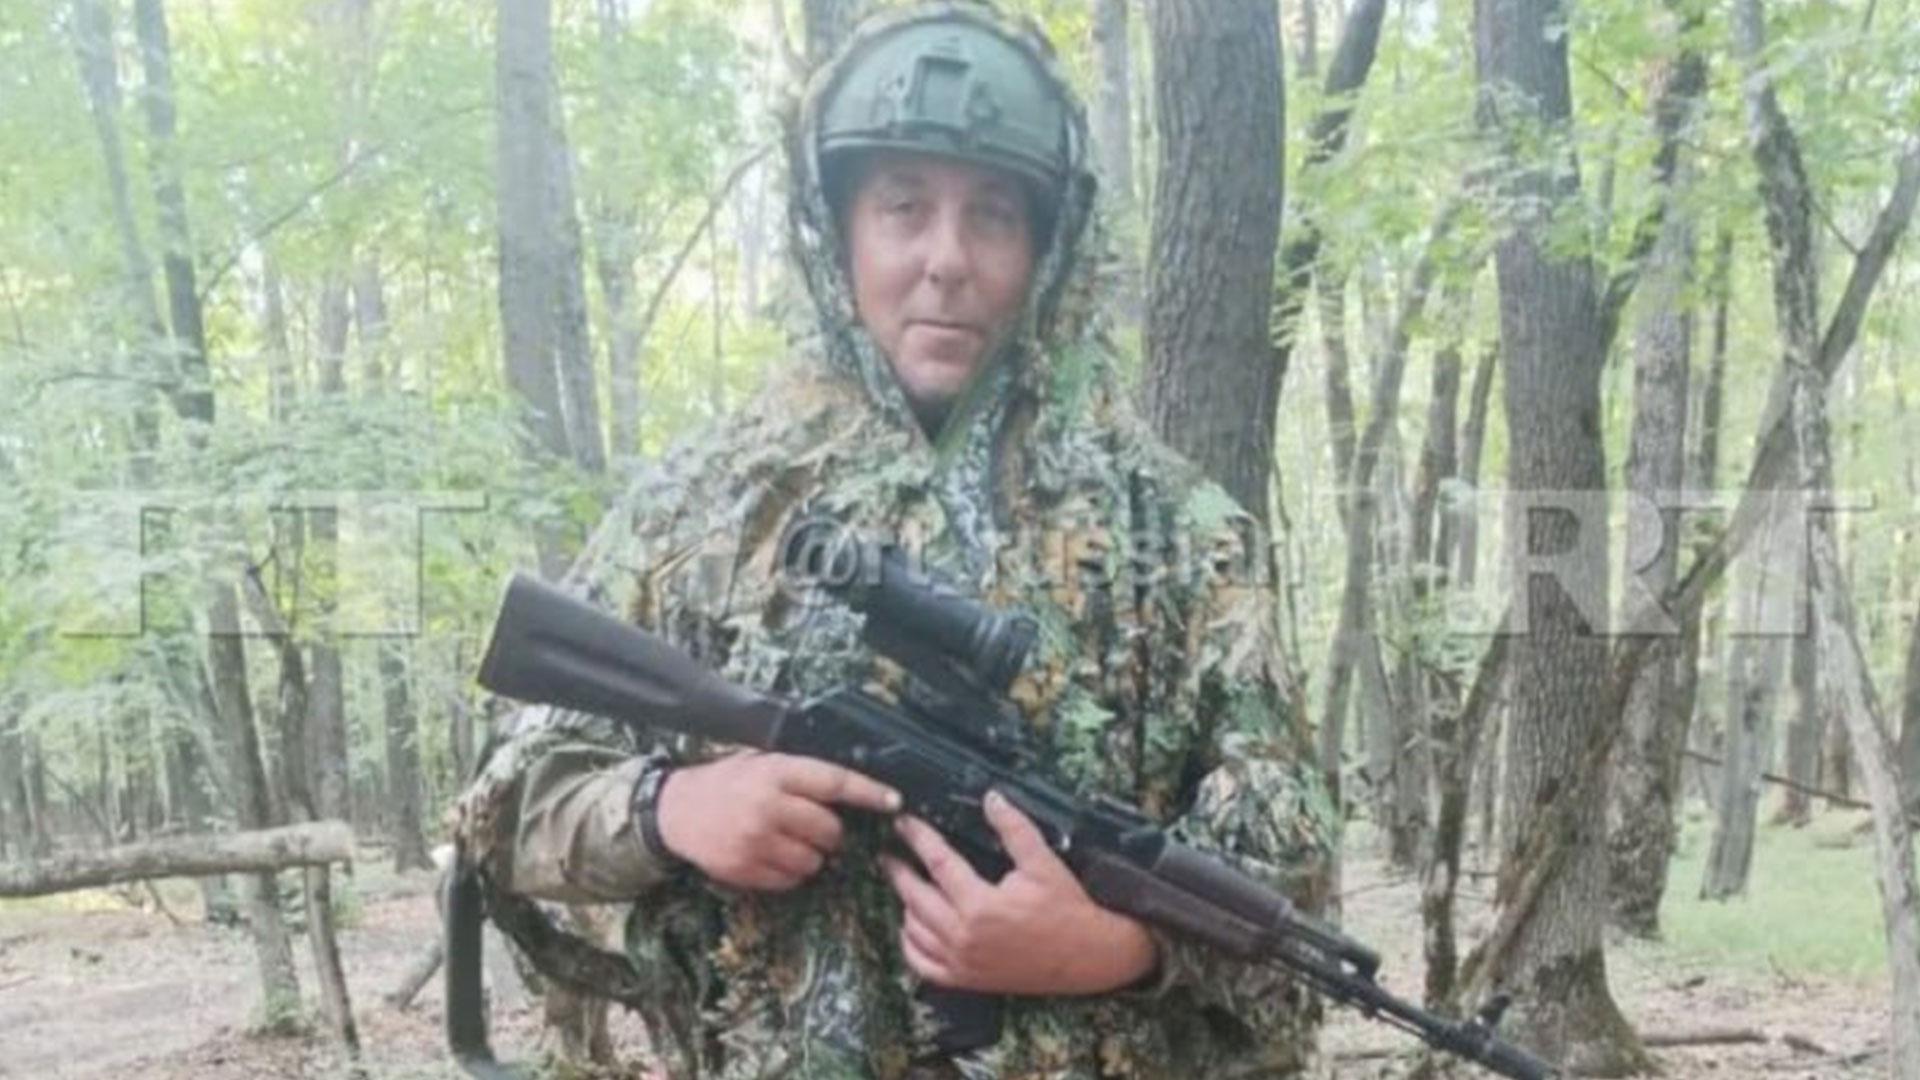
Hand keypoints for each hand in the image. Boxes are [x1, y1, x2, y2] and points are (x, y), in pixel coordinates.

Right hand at [656, 751, 900, 891]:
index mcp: (776, 772)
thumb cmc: (728, 782)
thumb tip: (852, 788)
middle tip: (813, 824)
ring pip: (814, 861)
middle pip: (830, 830)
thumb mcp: (762, 762)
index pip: (835, 783)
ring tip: (788, 839)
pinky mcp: (745, 869)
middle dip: (830, 831)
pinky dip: (790, 871)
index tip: (895, 801)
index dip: (869, 793)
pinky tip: (772, 854)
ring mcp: (755, 841)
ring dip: (811, 854)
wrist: (676, 809)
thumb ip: (800, 773)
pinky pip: (790, 880)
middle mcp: (768, 806)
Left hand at [880, 789, 1159, 995]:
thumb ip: (1014, 828)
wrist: (1087, 956)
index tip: (903, 823)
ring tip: (904, 884)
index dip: (918, 838)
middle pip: (915, 897)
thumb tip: (992, 798)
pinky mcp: (967, 980)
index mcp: (981, 905)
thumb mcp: (1044, 862)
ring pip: (914, 931)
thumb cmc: (1067, 908)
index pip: (937, 862)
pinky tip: (912, 927)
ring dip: (904, 905)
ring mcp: (962, 962)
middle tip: (888, 853)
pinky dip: (910, 944)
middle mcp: (964, 936)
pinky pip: (923, 965)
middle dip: (899, 871)